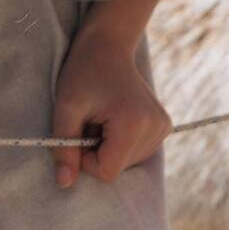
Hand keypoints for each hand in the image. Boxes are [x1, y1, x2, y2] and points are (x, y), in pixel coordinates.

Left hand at [51, 28, 169, 188]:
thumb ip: (64, 147)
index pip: (107, 171)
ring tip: (103, 117)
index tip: (81, 132)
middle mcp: (156, 128)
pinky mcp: (163, 126)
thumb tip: (64, 183)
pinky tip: (116, 118)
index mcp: (134, 124)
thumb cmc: (84, 73)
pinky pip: (136, 152)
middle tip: (92, 119)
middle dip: (97, 151)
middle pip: (117, 168)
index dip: (86, 159)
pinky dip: (120, 142)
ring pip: (126, 163)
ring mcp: (163, 127)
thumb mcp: (66, 108)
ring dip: (108, 147)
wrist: (108, 46)